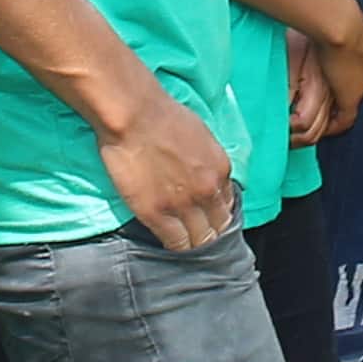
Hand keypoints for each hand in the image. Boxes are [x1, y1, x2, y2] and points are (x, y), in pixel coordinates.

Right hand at [101, 90, 241, 253]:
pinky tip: (170, 241)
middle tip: (199, 233)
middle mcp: (207, 191)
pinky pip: (175, 243)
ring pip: (200, 241)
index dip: (217, 213)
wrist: (134, 115)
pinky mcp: (157, 214)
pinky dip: (176, 245)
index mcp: (221, 170)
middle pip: (218, 227)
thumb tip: (206, 178)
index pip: (228, 206)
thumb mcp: (201, 136)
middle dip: (211, 231)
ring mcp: (183, 205)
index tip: (208, 216)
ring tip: (185, 240)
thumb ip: (208, 163)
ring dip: (194, 242)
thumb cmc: (163, 116)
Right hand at [298, 0, 362, 144]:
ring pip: (351, 100)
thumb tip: (312, 3)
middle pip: (358, 83)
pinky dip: (335, 125)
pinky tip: (323, 129)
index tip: (329, 75)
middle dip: (342, 90)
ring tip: (320, 117)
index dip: (343, 72)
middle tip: (324, 100)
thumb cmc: (330, 11)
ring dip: (337, 109)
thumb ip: (327, 16)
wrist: (339, 20)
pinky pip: (346, 118)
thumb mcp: (332, 14)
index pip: (358, 63)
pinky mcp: (352, 95)